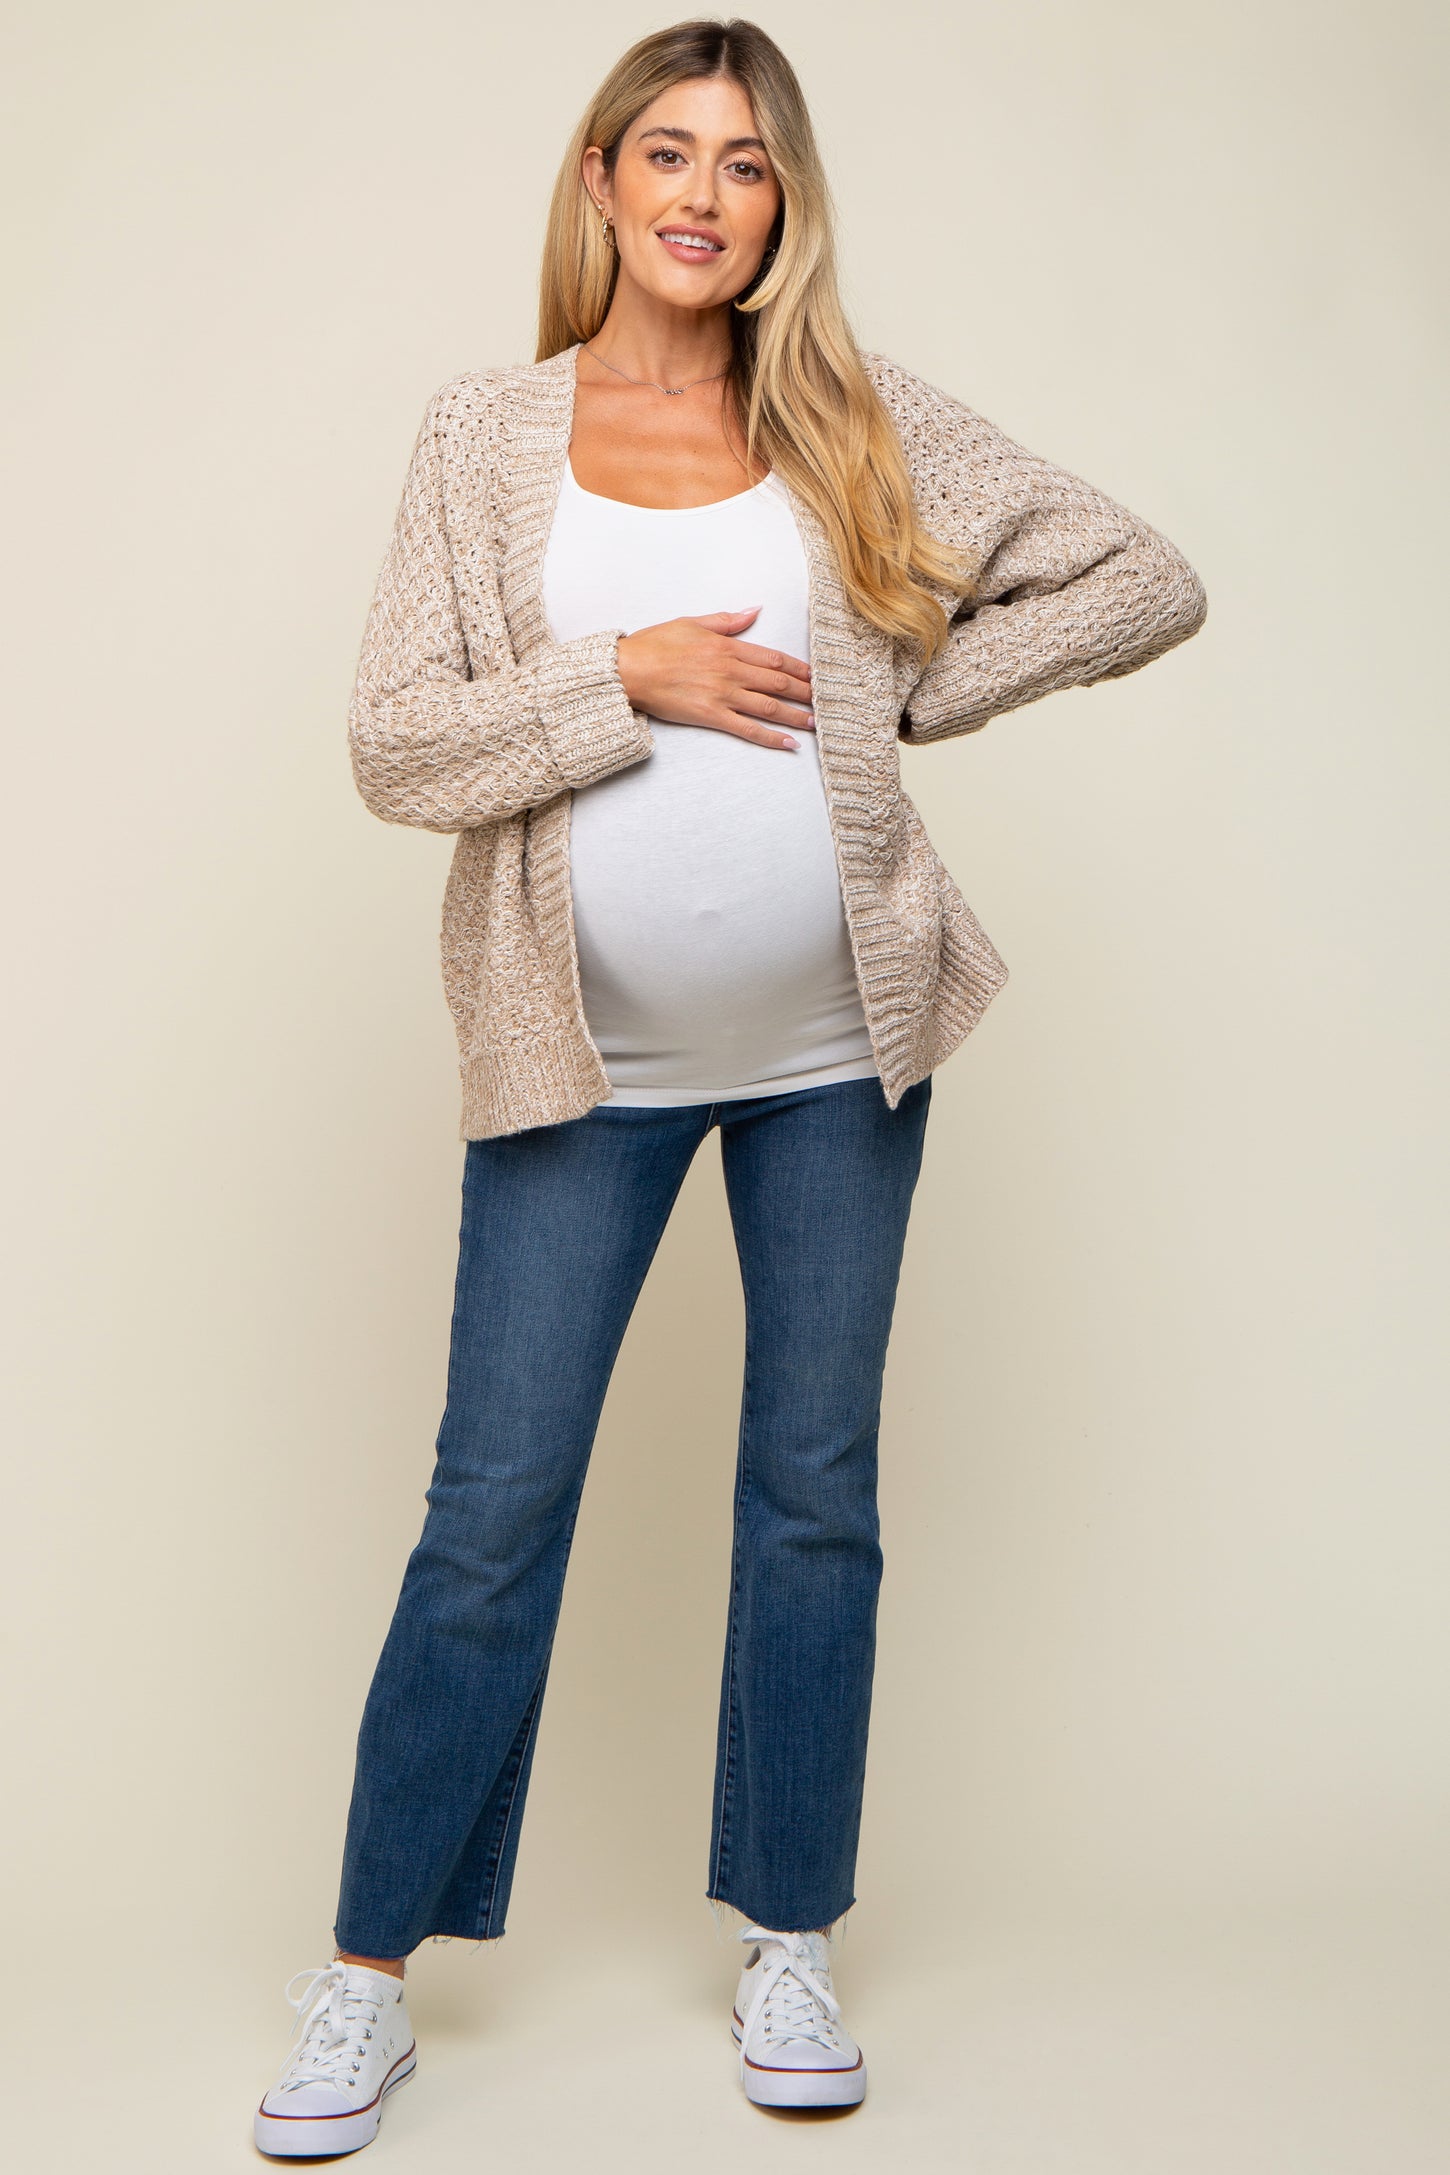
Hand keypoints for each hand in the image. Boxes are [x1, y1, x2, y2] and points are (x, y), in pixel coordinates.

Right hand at [615, 608, 813, 751]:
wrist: (628, 669)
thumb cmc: (654, 645)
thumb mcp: (692, 622)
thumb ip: (727, 620)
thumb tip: (754, 611)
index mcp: (727, 647)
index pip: (773, 658)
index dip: (799, 668)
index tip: (816, 674)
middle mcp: (730, 670)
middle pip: (778, 682)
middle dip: (805, 691)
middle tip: (827, 699)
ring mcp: (723, 694)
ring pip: (769, 706)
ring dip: (796, 715)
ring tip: (816, 722)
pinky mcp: (711, 715)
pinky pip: (748, 729)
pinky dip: (771, 737)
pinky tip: (789, 743)